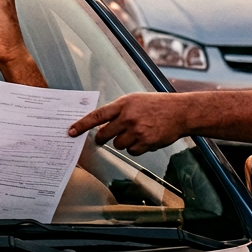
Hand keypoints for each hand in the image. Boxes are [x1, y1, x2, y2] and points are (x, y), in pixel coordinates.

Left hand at [68, 93, 189, 154]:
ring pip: (118, 144)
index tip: (71, 131)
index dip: (82, 124)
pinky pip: (132, 151)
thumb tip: (100, 122)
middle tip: (102, 138)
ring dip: (123, 142)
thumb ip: (118, 110)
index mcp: (123, 104)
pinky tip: (145, 138)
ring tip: (135, 133)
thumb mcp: (134, 100)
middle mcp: (128, 117)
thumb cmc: (156, 105)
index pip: (97, 115)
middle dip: (101, 138)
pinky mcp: (146, 143)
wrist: (180, 112)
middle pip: (104, 134)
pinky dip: (135, 148)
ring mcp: (137, 131)